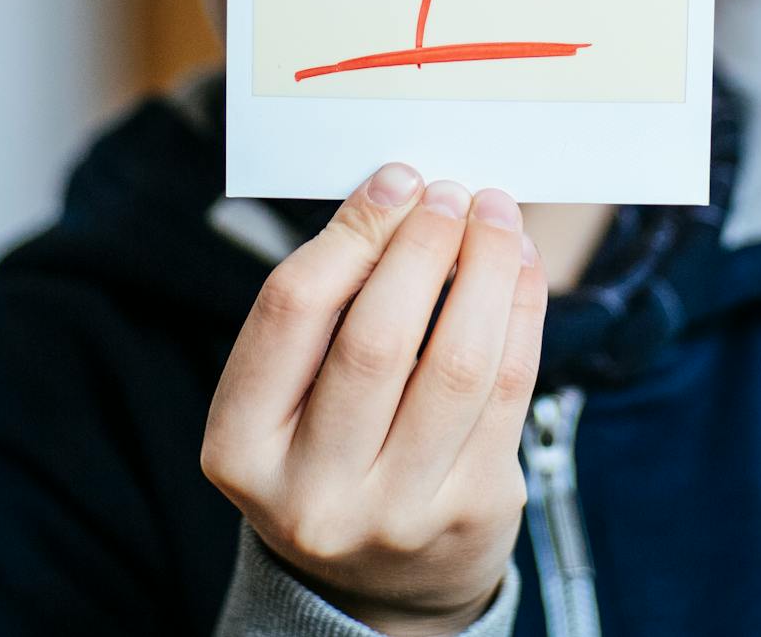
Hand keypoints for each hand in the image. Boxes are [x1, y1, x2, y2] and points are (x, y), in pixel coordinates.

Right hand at [202, 164, 546, 636]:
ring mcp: (395, 514)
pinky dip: (522, 313)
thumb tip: (400, 192)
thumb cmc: (328, 449)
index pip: (292, 311)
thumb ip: (325, 305)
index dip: (351, 232)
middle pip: (377, 338)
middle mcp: (310, 493)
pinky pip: (509, 392)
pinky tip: (519, 268)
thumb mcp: (287, 395)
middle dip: (423, 246)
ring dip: (485, 270)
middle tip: (452, 192)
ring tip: (495, 216)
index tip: (395, 179)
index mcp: (238, 446)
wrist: (379, 582)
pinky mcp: (471, 513)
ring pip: (458, 364)